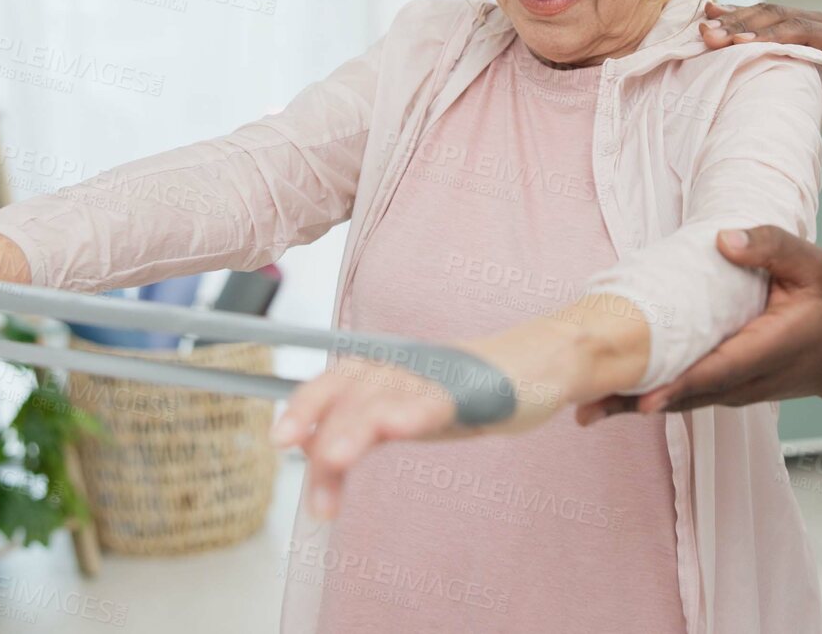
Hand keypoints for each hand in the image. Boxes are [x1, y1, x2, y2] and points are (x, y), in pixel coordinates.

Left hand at [270, 324, 586, 520]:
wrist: (541, 363)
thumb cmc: (472, 389)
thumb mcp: (409, 412)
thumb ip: (363, 427)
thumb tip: (310, 449)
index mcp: (388, 372)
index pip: (335, 383)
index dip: (305, 405)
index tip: (280, 440)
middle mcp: (406, 369)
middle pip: (353, 392)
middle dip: (319, 423)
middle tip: (294, 457)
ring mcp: (439, 378)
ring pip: (387, 399)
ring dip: (357, 428)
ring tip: (334, 459)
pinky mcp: (476, 391)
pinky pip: (440, 401)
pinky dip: (414, 413)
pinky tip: (395, 427)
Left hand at [577, 225, 821, 421]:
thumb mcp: (812, 264)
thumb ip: (772, 246)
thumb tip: (724, 239)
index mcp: (768, 349)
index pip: (718, 371)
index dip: (679, 384)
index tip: (644, 396)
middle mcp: (745, 380)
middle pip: (686, 394)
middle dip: (636, 401)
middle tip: (587, 404)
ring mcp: (731, 391)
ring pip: (678, 400)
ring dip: (632, 404)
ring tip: (584, 406)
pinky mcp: (719, 391)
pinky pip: (681, 394)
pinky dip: (644, 396)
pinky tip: (606, 396)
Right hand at [699, 1, 821, 133]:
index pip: (800, 30)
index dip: (769, 35)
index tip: (739, 44)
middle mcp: (819, 23)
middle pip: (776, 16)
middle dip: (741, 25)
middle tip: (709, 37)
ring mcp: (803, 21)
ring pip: (764, 13)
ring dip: (732, 19)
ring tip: (702, 29)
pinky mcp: (789, 27)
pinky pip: (760, 17)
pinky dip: (735, 15)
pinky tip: (710, 14)